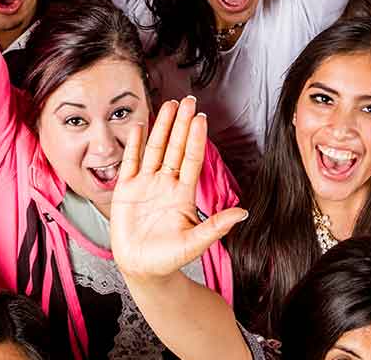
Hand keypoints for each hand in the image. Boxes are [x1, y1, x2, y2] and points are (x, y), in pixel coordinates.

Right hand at [111, 97, 249, 280]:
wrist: (143, 269)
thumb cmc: (170, 258)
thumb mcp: (196, 242)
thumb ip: (217, 226)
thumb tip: (244, 213)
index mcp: (183, 193)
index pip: (191, 159)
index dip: (195, 138)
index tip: (201, 118)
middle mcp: (165, 184)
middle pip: (175, 147)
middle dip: (181, 123)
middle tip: (188, 100)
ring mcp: (145, 185)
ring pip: (154, 149)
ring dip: (161, 127)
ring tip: (168, 105)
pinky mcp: (126, 190)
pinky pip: (130, 162)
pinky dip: (134, 145)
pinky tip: (138, 127)